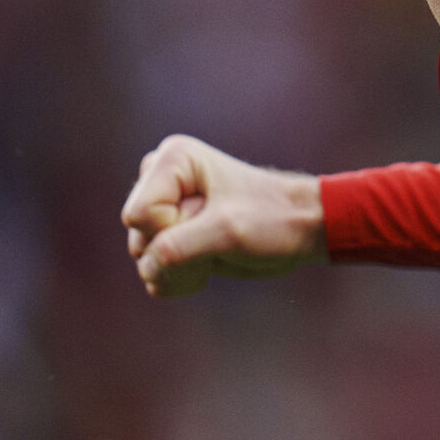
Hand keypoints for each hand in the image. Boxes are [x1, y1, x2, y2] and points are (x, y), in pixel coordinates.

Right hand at [121, 134, 325, 296]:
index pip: (139, 216)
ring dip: (182, 268)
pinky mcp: (171, 237)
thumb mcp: (225, 231)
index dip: (173, 228)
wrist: (300, 229)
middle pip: (138, 239)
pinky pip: (153, 273)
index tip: (213, 217)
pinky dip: (180, 278)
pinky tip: (208, 264)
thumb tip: (146, 268)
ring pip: (144, 259)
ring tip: (218, 248)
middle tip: (220, 235)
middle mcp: (161, 181)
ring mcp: (164, 211)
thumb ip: (176, 249)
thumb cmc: (271, 218)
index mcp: (171, 161)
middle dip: (179, 250)